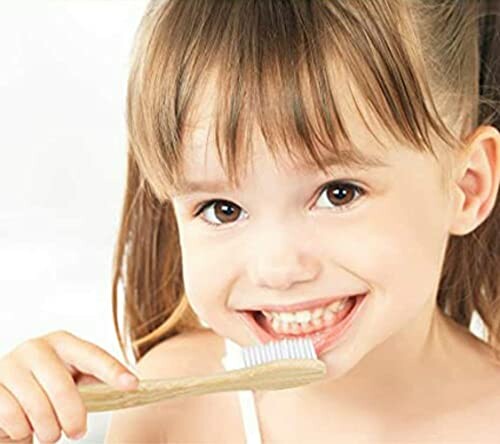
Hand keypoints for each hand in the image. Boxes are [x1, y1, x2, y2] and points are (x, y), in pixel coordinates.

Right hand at [0, 330, 138, 442]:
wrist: (4, 395)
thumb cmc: (45, 386)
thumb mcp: (71, 377)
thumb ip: (94, 378)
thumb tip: (130, 386)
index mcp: (62, 342)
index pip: (93, 355)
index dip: (113, 371)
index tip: (133, 385)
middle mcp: (36, 348)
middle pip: (63, 388)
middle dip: (74, 417)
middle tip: (78, 432)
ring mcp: (10, 365)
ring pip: (37, 408)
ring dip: (48, 430)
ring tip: (50, 432)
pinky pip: (13, 417)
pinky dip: (23, 431)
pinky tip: (25, 426)